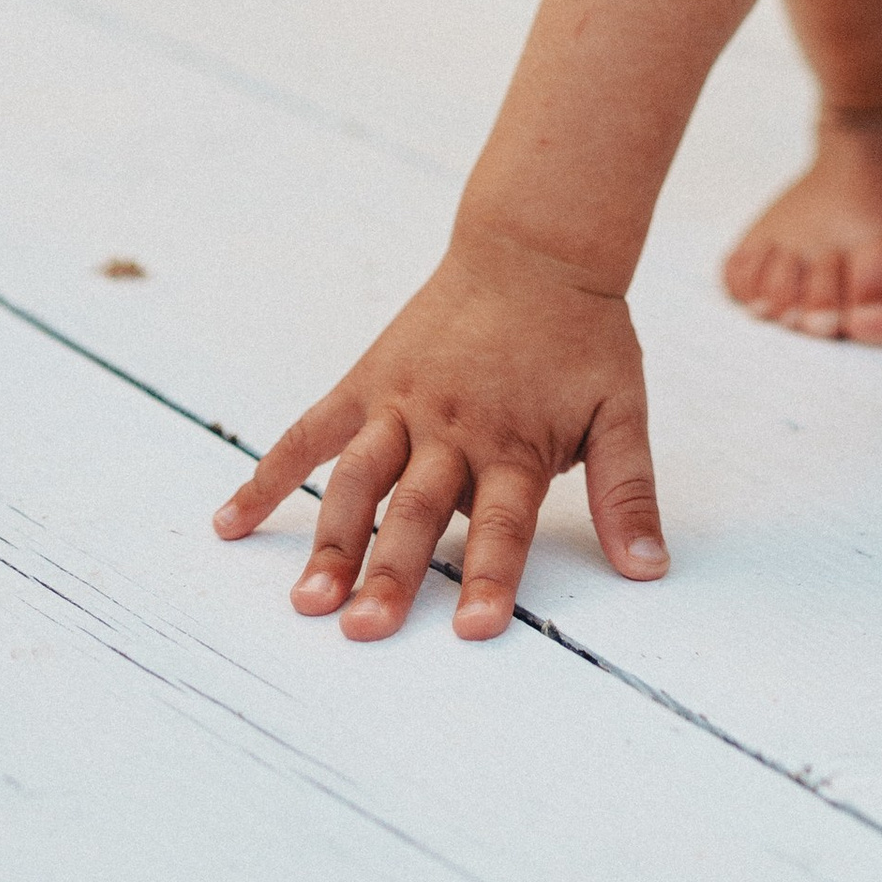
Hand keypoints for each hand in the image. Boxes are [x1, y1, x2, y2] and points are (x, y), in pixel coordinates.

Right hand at [211, 225, 666, 637]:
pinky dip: (268, 474)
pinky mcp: (367, 382)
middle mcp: (453, 427)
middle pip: (419, 509)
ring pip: (358, 478)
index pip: (505, 522)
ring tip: (307, 600)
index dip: (490, 575)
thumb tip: (651, 569)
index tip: (471, 631)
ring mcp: (402, 403)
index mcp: (517, 441)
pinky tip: (230, 523)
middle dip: (391, 572)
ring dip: (330, 540)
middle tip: (365, 630)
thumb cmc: (582, 338)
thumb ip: (629, 490)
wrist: (535, 250)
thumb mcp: (621, 409)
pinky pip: (309, 431)